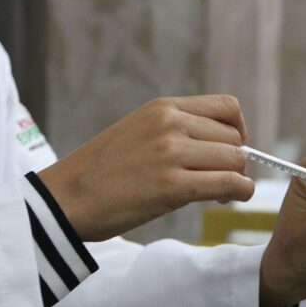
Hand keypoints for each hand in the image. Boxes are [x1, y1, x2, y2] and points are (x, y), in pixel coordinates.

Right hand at [38, 95, 254, 241]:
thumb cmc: (101, 172)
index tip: (231, 149)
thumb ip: (176, 130)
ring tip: (220, 193)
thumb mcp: (139, 131)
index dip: (238, 129)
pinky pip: (229, 183)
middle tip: (222, 181)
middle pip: (234, 137)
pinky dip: (240, 192)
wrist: (65, 198)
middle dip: (236, 160)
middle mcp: (170, 123)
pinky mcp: (173, 186)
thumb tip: (221, 146)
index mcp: (163, 107)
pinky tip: (228, 200)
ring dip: (237, 179)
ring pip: (235, 160)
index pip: (226, 106)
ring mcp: (171, 153)